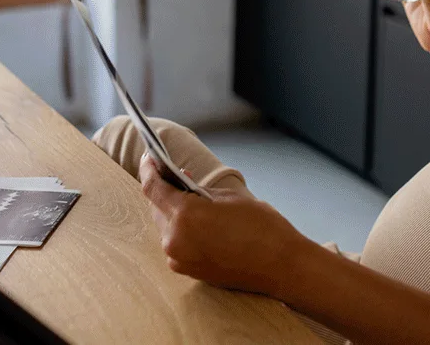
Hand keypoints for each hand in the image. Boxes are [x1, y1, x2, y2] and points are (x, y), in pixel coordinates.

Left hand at [138, 154, 307, 294]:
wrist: (281, 266)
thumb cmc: (262, 227)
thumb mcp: (230, 197)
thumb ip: (200, 190)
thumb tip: (183, 184)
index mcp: (185, 215)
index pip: (153, 188)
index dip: (148, 170)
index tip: (149, 158)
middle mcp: (175, 239)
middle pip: (157, 208)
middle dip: (165, 191)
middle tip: (176, 175)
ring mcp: (179, 258)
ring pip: (167, 227)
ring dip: (174, 211)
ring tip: (191, 200)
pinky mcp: (188, 270)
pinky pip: (177, 243)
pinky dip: (183, 230)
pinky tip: (199, 222)